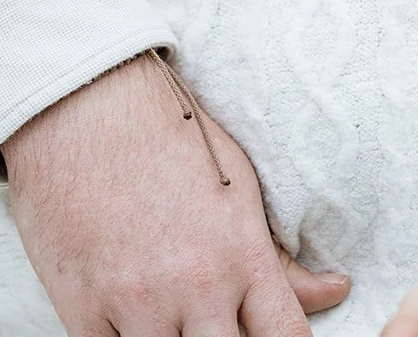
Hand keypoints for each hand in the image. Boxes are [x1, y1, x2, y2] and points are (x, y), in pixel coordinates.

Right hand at [1, 52, 350, 334]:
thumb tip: (336, 291)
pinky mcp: (83, 309)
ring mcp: (136, 303)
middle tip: (212, 320)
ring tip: (171, 316)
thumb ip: (280, 255)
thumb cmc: (165, 134)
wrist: (82, 104)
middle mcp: (194, 286)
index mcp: (240, 254)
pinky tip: (127, 318)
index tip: (268, 335)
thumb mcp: (235, 182)